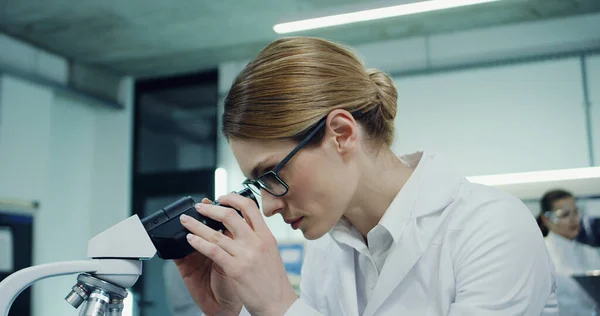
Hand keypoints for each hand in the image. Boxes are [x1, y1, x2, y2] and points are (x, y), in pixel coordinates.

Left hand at [180, 193, 297, 315]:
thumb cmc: (274, 283)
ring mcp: (246, 255)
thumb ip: (257, 240)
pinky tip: (190, 239)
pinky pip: (213, 250)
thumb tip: (241, 228)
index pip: (250, 208)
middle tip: (200, 207)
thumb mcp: (270, 254)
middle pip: (231, 215)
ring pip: (216, 233)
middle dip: (211, 208)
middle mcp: (257, 242)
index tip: (222, 198)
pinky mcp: (235, 269)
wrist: (279, 305)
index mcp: (266, 236)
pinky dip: (199, 242)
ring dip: (197, 225)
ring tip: (186, 220)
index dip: (233, 199)